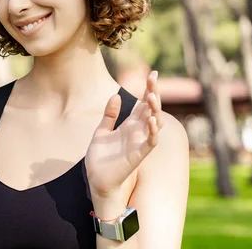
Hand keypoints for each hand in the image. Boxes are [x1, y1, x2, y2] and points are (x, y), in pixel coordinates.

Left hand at [85, 71, 162, 199]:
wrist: (96, 178)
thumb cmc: (100, 157)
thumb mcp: (101, 131)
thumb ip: (109, 115)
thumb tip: (116, 95)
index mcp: (129, 125)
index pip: (143, 104)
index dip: (148, 89)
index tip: (152, 73)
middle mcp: (137, 132)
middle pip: (151, 109)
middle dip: (153, 93)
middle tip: (153, 78)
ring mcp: (140, 142)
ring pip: (154, 123)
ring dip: (155, 110)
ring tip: (151, 96)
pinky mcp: (138, 155)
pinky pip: (151, 142)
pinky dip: (154, 132)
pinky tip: (152, 121)